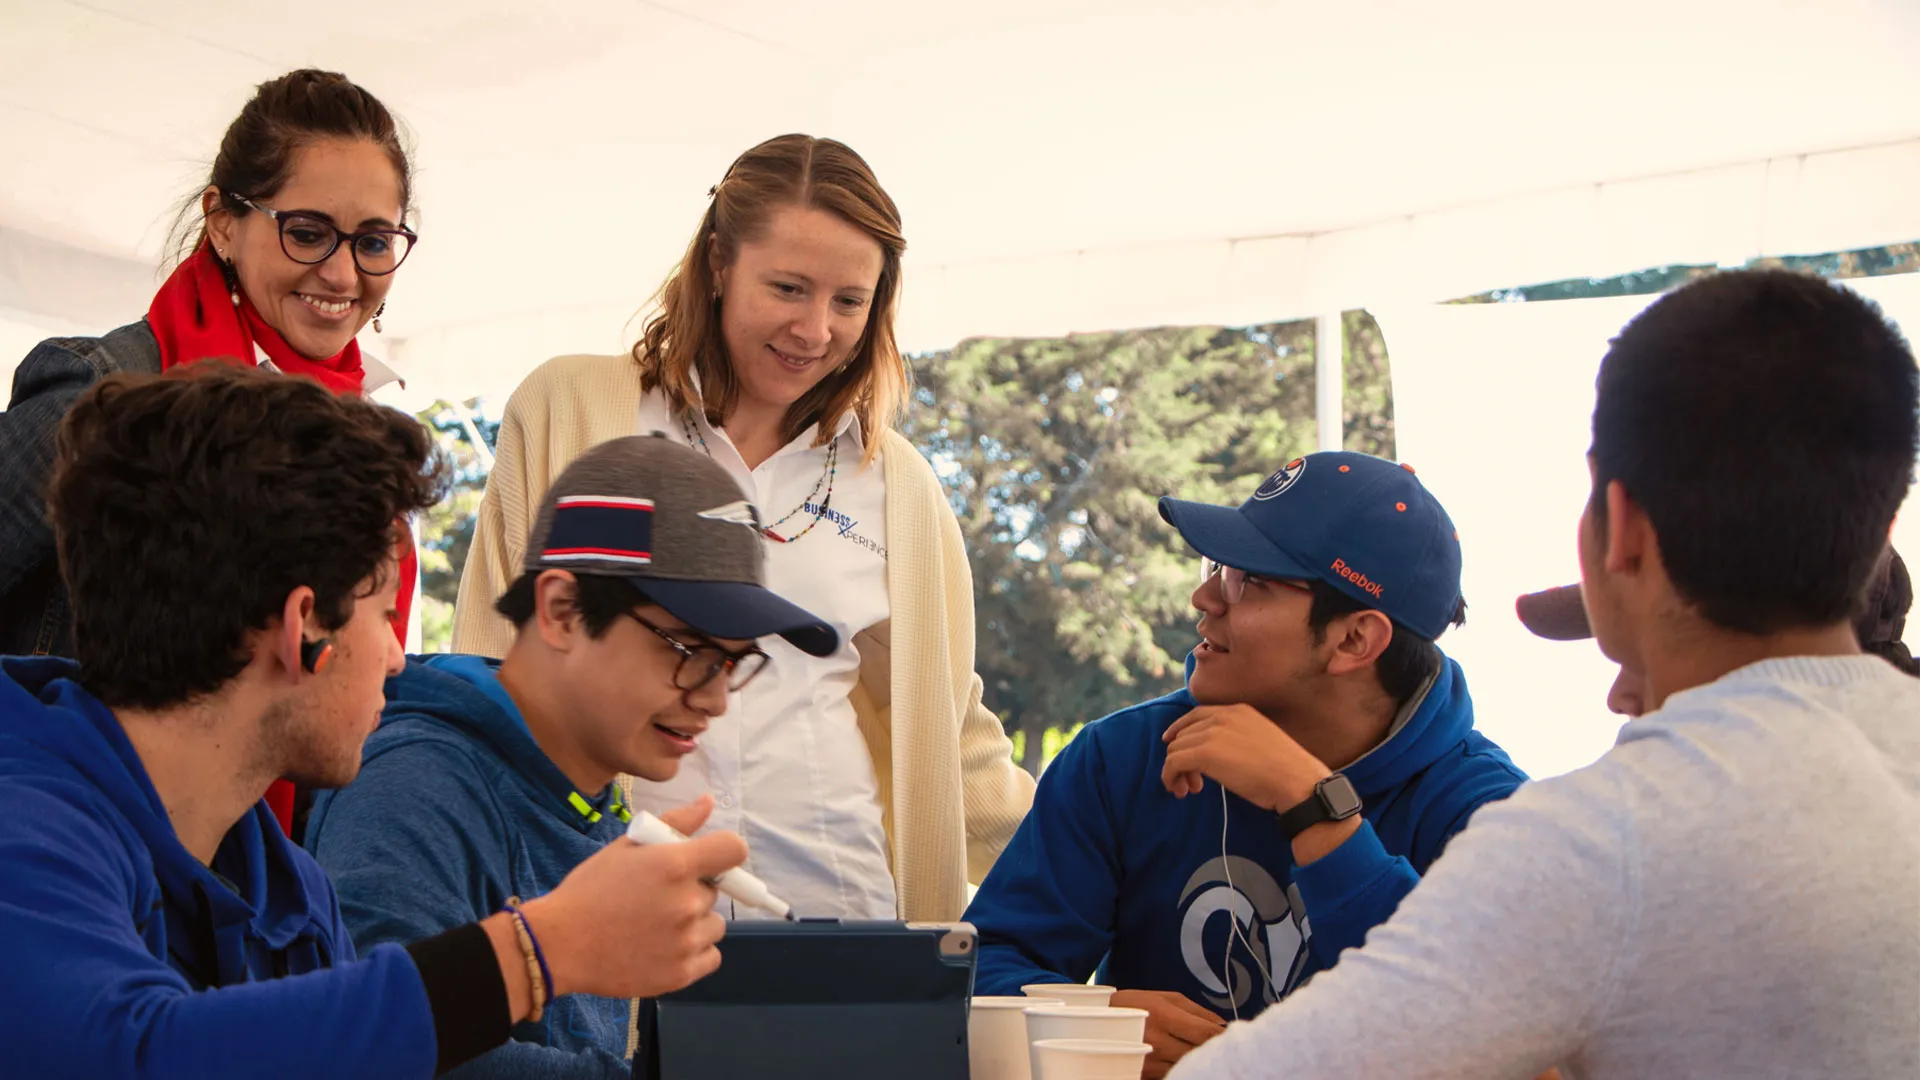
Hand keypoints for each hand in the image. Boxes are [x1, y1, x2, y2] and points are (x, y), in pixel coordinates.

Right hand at [521, 795, 746, 999]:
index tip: (709, 861)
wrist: (559, 944)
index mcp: (675, 865)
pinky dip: (694, 953)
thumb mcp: (626, 847)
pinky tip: (664, 948)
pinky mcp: (681, 974)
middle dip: (693, 891)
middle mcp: (687, 902)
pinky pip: (710, 957)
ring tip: (658, 926)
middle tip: (658, 898)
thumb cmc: (590, 890)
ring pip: (714, 925)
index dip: (724, 853)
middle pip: (715, 891)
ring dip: (696, 923)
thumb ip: (674, 823)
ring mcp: (686, 942)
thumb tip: (707, 802)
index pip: (734, 850)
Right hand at [1110, 989, 1226, 1078]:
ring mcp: (1150, 1061)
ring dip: (1199, 1062)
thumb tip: (1222, 1024)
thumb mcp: (1164, 997)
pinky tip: (1186, 1063)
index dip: (1223, 1036)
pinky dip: (1183, 1070)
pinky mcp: (1144, 1074)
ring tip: (1202, 1055)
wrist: (1096, 1021)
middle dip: (1212, 1049)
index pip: (1206, 1033)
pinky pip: (1173, 1076)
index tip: (1232, 1035)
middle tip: (1220, 1046)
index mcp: (1163, 1016)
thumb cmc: (1132, 1005)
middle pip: (1200, 1053)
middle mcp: (1157, 1041)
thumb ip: (1196, 1011)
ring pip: (1188, 1067)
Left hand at [1161, 704, 1330, 811]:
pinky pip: (1173, 762)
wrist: (1296, 781)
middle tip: (1192, 782)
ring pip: (1175, 749)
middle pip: (1184, 734)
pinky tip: (1181, 790)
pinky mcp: (1204, 753)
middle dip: (1182, 757)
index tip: (1171, 743)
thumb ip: (1236, 738)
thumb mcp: (1260, 741)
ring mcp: (1213, 733)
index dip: (1180, 729)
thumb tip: (1214, 754)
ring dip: (1177, 771)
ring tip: (1189, 790)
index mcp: (1238, 710)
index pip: (1197, 715)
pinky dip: (1169, 777)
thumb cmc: (1285, 771)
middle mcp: (1223, 716)